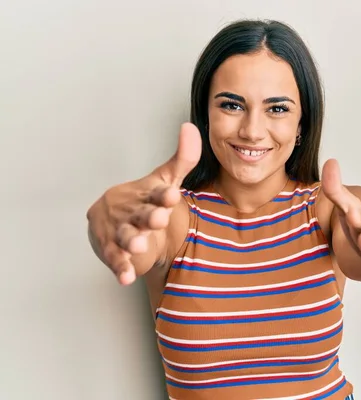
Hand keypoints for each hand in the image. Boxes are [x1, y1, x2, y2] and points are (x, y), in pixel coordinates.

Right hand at [86, 123, 201, 284]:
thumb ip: (182, 159)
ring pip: (125, 236)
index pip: (155, 192)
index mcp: (145, 193)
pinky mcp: (111, 249)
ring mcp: (119, 230)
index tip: (173, 194)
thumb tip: (190, 128)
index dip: (163, 195)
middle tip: (159, 218)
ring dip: (132, 241)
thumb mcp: (165, 180)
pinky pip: (115, 259)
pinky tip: (126, 277)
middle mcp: (130, 211)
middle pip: (140, 214)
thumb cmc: (145, 200)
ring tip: (139, 246)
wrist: (116, 222)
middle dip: (149, 216)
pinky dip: (120, 268)